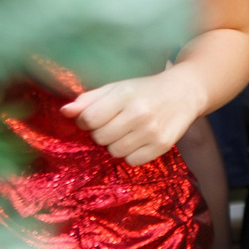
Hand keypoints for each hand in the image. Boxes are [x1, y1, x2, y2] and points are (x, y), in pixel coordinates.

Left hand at [63, 66, 207, 164]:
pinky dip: (131, 154)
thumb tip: (64, 112)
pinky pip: (132, 161)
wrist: (184, 92)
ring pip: (114, 151)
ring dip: (116, 144)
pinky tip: (139, 140)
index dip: (86, 121)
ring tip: (127, 132)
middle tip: (115, 123)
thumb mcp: (117, 88)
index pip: (89, 119)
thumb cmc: (144, 90)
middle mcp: (138, 113)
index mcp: (124, 94)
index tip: (96, 117)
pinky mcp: (162, 145)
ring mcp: (152, 130)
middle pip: (100, 137)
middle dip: (102, 132)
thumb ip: (89, 99)